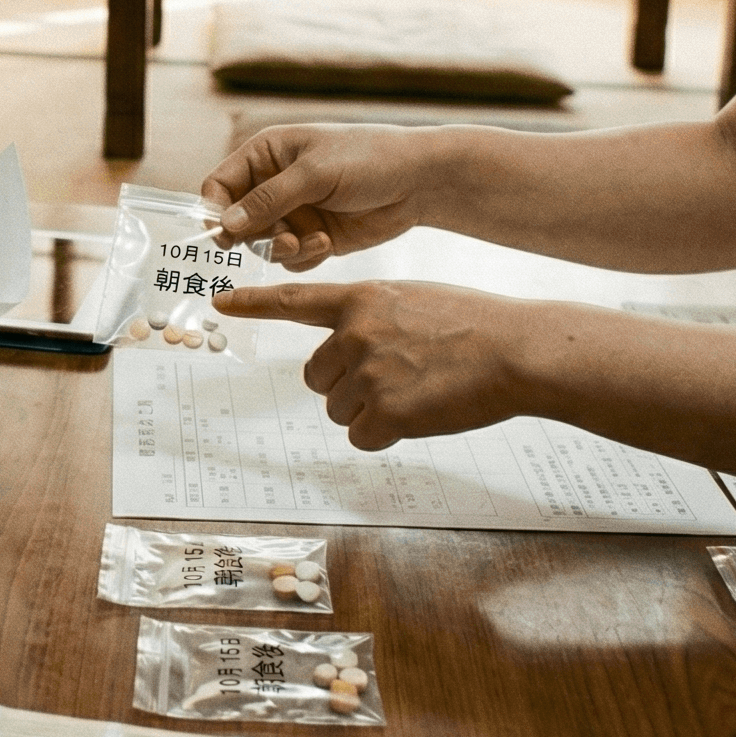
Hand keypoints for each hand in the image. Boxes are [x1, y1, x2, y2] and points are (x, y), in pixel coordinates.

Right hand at [201, 124, 441, 268]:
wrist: (419, 182)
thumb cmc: (368, 159)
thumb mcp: (315, 174)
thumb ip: (268, 199)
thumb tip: (225, 224)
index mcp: (266, 154)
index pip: (219, 184)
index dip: (215, 210)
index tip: (224, 235)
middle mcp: (273, 184)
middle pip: (237, 220)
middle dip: (257, 235)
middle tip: (283, 240)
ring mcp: (293, 212)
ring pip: (263, 244)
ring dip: (283, 249)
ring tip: (311, 241)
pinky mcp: (312, 237)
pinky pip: (290, 259)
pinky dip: (303, 257)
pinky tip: (327, 244)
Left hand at [222, 277, 529, 448]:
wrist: (515, 350)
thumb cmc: (474, 324)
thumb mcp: (413, 300)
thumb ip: (372, 318)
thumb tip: (350, 346)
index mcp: (360, 300)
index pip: (294, 300)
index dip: (253, 303)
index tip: (219, 303)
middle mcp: (354, 334)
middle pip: (316, 377)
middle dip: (346, 385)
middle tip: (396, 379)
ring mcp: (367, 373)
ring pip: (338, 409)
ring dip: (369, 411)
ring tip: (417, 391)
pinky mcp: (384, 412)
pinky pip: (362, 436)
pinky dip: (386, 434)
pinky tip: (421, 414)